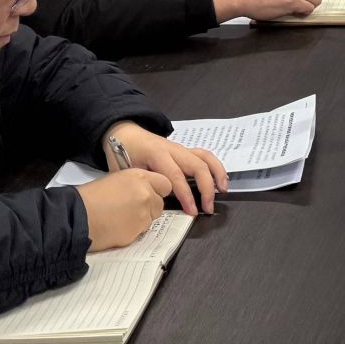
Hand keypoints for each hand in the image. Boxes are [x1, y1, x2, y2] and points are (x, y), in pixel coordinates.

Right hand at [76, 169, 170, 250]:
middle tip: (132, 210)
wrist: (78, 216)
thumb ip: (136, 185)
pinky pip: (141, 232)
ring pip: (151, 219)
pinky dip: (133, 231)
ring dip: (141, 220)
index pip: (165, 184)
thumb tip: (145, 192)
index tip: (151, 195)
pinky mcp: (137, 231)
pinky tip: (117, 227)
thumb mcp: (116, 180)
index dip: (157, 191)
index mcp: (140, 176)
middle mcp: (146, 193)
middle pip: (160, 203)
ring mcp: (143, 213)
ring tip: (121, 218)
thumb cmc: (91, 197)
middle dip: (149, 208)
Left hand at [104, 119, 228, 215]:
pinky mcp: (185, 151)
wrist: (124, 133)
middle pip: (197, 166)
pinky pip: (204, 156)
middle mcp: (173, 149)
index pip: (176, 176)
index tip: (192, 211)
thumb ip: (141, 184)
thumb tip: (155, 203)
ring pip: (205, 157)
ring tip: (222, 190)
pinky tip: (220, 180)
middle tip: (208, 208)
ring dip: (217, 174)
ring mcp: (181, 148)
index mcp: (156, 154)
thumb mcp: (126, 171)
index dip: (186, 196)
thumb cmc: (122, 153)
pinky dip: (215, 167)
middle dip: (206, 188)